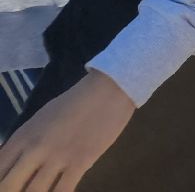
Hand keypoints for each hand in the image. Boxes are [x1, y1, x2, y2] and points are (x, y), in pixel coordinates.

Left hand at [0, 70, 135, 191]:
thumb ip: (24, 143)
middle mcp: (34, 149)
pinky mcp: (81, 162)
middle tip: (22, 191)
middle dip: (12, 191)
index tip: (10, 185)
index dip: (0, 182)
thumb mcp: (40, 120)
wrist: (108, 90)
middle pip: (8, 186)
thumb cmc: (74, 103)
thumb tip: (13, 165)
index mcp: (22, 137)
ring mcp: (57, 157)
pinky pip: (62, 191)